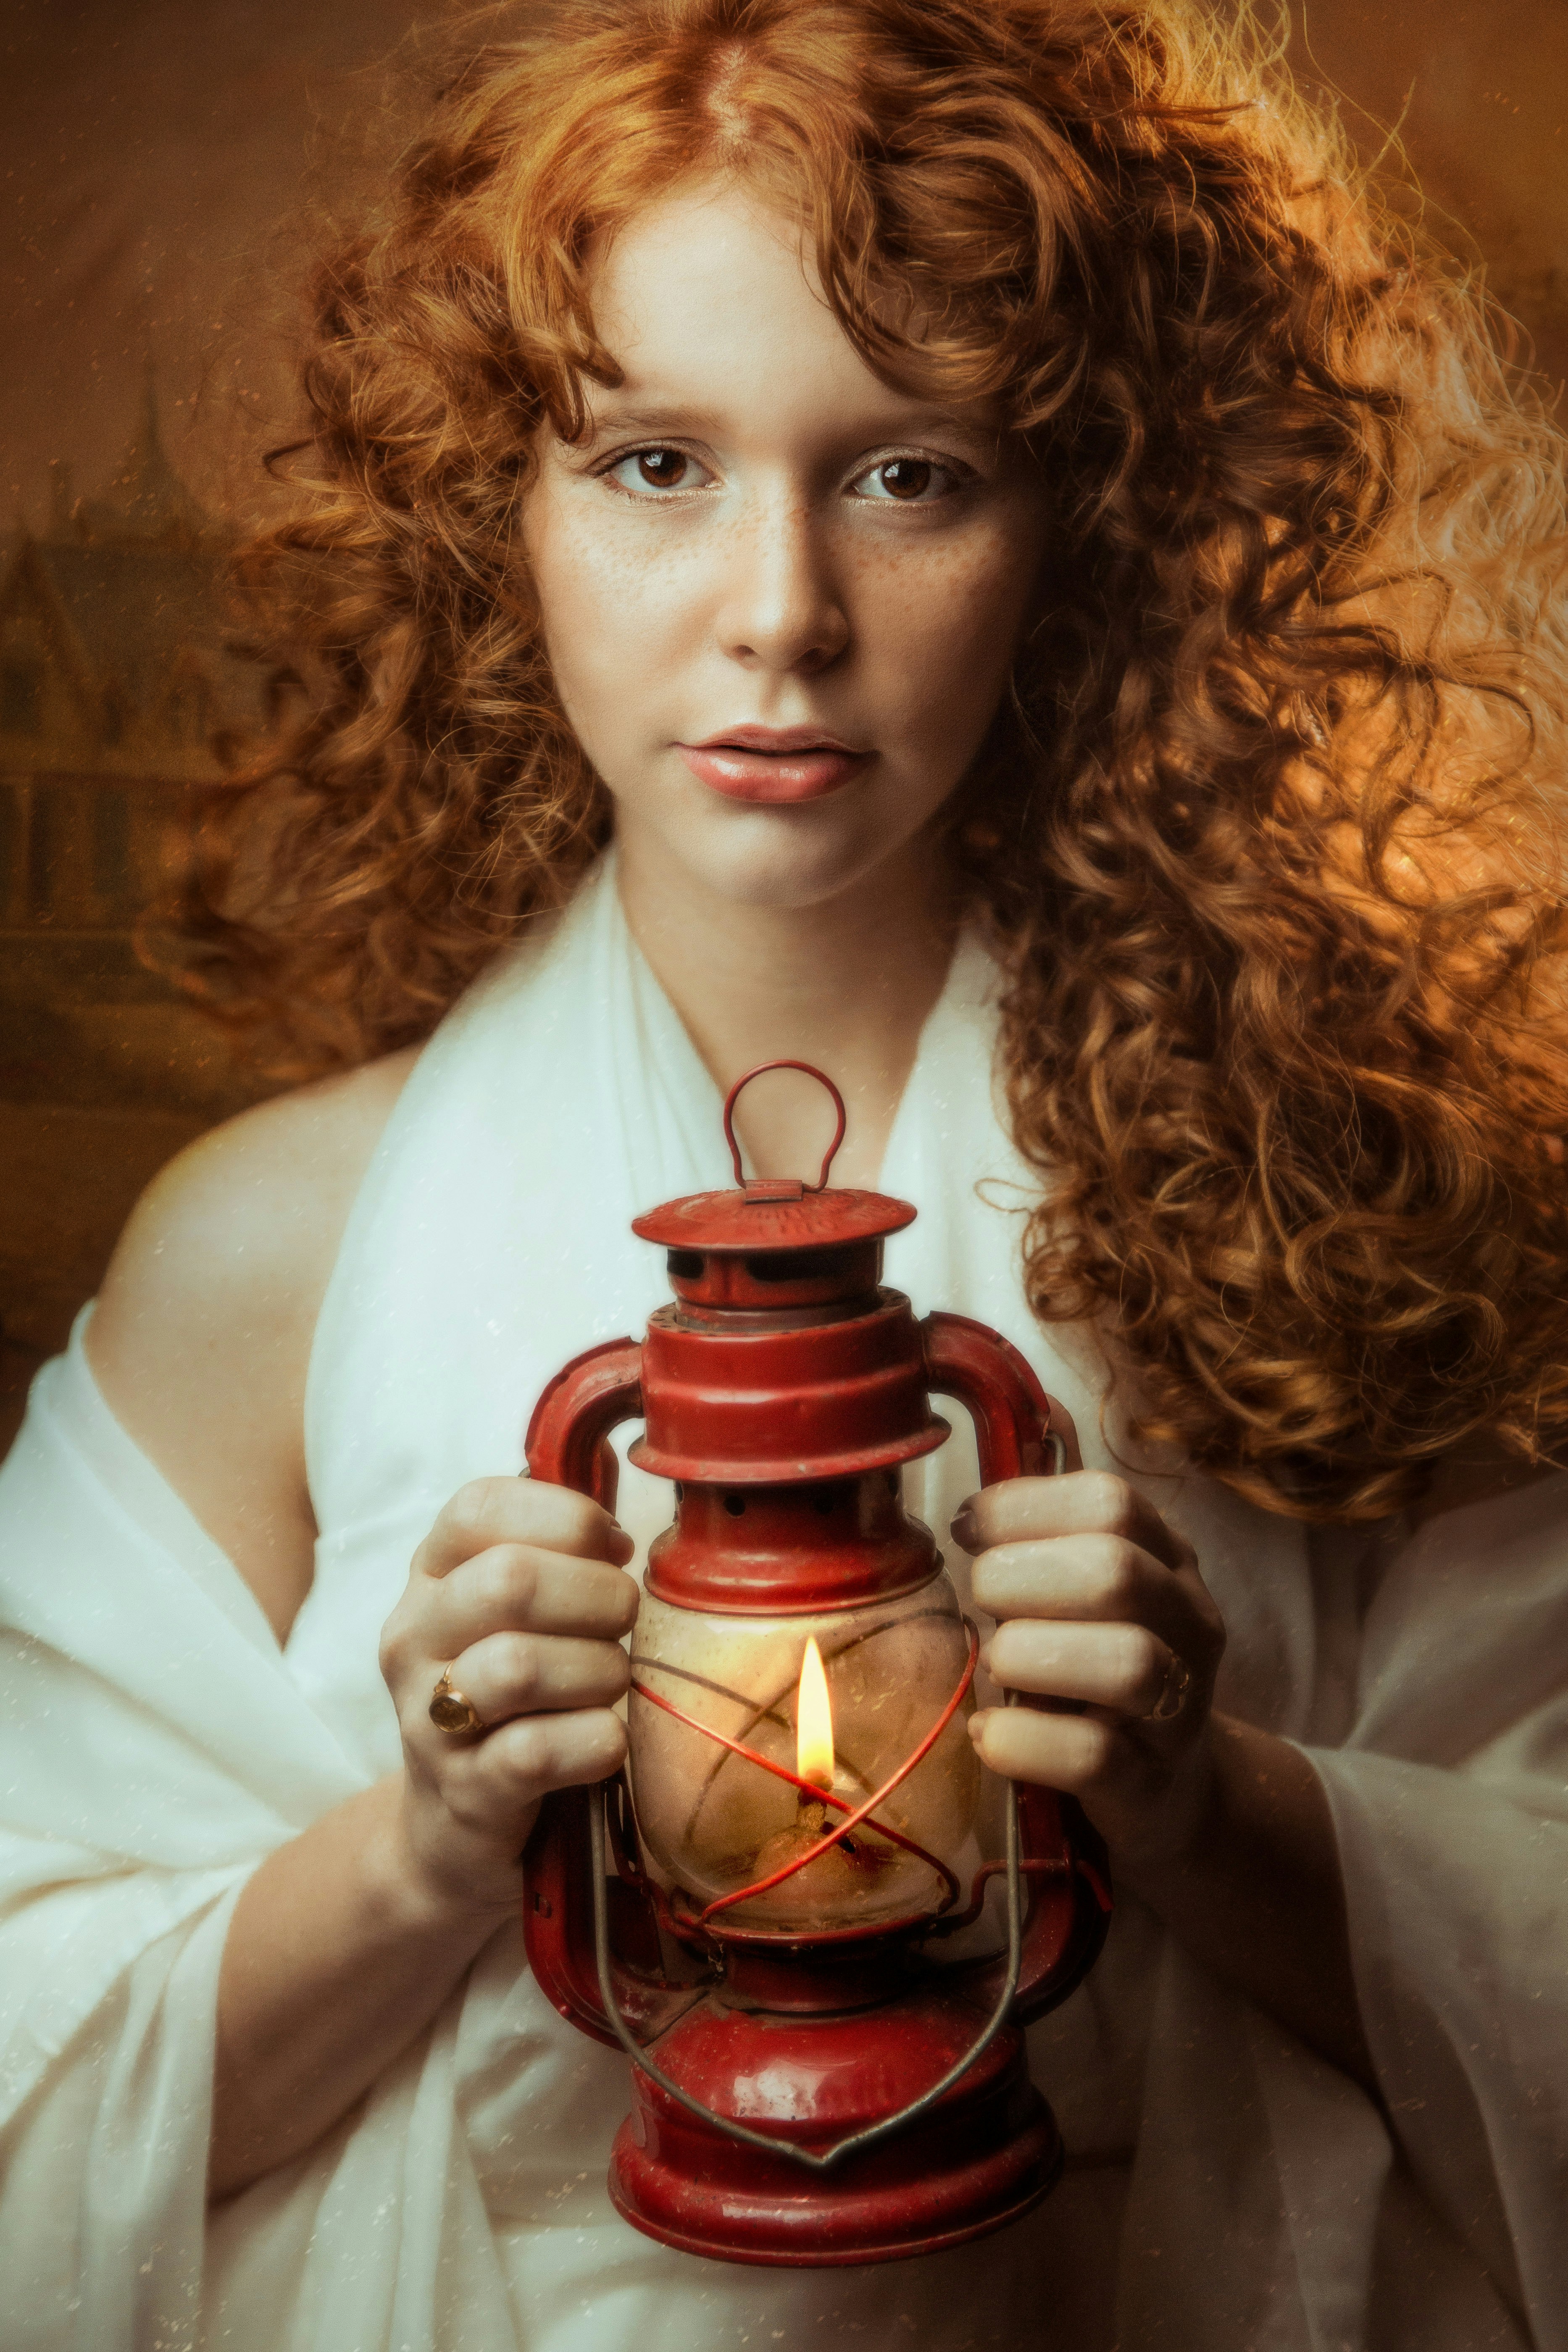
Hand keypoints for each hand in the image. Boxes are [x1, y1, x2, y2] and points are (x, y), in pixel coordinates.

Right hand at [378, 1477, 638, 1918]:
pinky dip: (596, 1741)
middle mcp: (413, 1638)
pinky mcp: (463, 1792)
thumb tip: (620, 1533)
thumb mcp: (518, 1616)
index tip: (613, 1550)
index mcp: (429, 1577)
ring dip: (598, 1671)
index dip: (567, 1517)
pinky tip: (607, 1741)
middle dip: (598, 1596)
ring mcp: (427, 1719)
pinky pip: (536, 1752)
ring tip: (610, 1685)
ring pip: (519, 1665)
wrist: (451, 1831)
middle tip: (623, 1625)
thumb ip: (558, 1557)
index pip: (480, 1508)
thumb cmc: (513, 1701)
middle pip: (509, 1580)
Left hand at [953, 1442, 1226, 1875]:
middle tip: (981, 1602)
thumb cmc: (1096, 1672)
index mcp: (1168, 1558)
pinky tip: (991, 1732)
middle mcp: (1190, 1624)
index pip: (1109, 1501)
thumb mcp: (1082, 1590)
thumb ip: (1048, 1530)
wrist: (1170, 1792)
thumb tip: (997, 1461)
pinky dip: (1023, 1741)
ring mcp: (1180, 1708)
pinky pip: (1093, 1755)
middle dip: (1020, 1577)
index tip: (967, 1528)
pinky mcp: (1150, 1784)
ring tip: (996, 1664)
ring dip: (1028, 1655)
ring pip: (1125, 1663)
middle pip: (1115, 1571)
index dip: (1022, 1505)